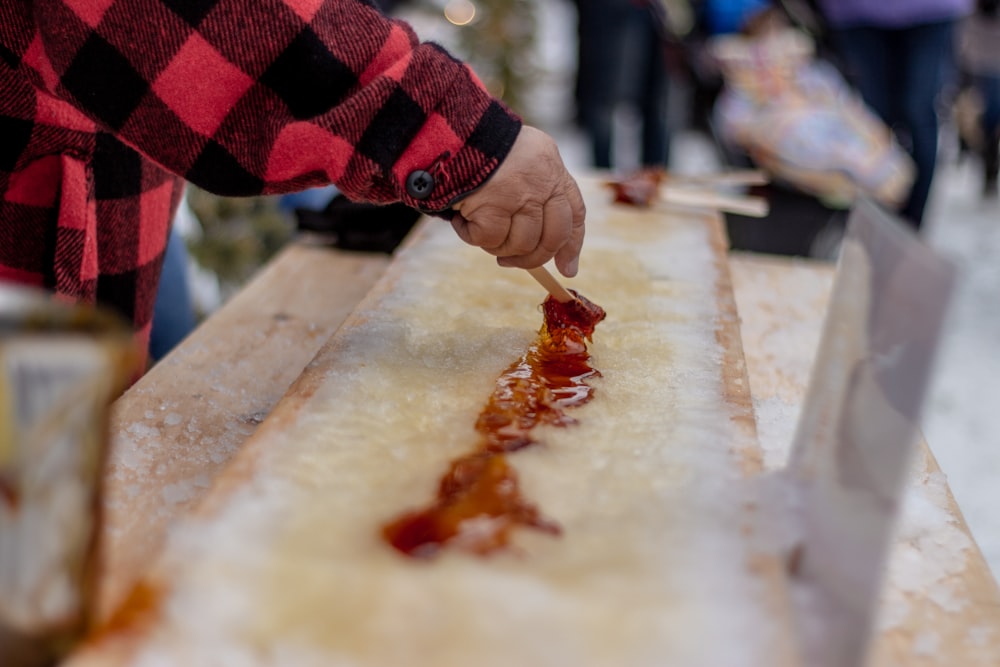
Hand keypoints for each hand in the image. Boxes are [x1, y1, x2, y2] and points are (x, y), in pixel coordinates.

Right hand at [450, 126, 584, 276]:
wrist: (451, 130)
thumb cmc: (481, 146)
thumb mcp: (522, 157)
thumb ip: (535, 191)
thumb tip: (541, 247)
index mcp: (552, 168)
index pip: (575, 214)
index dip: (572, 245)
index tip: (566, 268)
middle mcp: (543, 182)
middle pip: (553, 238)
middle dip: (533, 258)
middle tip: (509, 261)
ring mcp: (520, 195)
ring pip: (521, 244)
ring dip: (497, 246)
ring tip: (477, 229)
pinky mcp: (494, 206)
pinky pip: (489, 240)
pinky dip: (471, 236)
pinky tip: (461, 220)